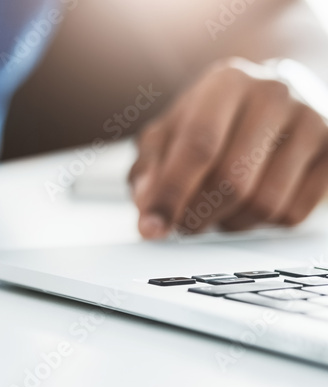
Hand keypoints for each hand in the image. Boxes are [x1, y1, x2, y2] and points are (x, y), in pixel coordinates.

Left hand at [130, 58, 327, 237]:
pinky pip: (292, 214)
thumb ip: (149, 170)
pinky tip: (247, 207)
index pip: (198, 145)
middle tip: (182, 225)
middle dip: (198, 216)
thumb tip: (149, 215)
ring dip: (229, 223)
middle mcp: (274, 94)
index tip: (152, 229)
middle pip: (232, 179)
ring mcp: (312, 122)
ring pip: (264, 203)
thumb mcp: (169, 133)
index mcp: (227, 82)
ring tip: (215, 212)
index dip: (171, 194)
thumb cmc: (212, 122)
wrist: (276, 102)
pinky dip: (261, 224)